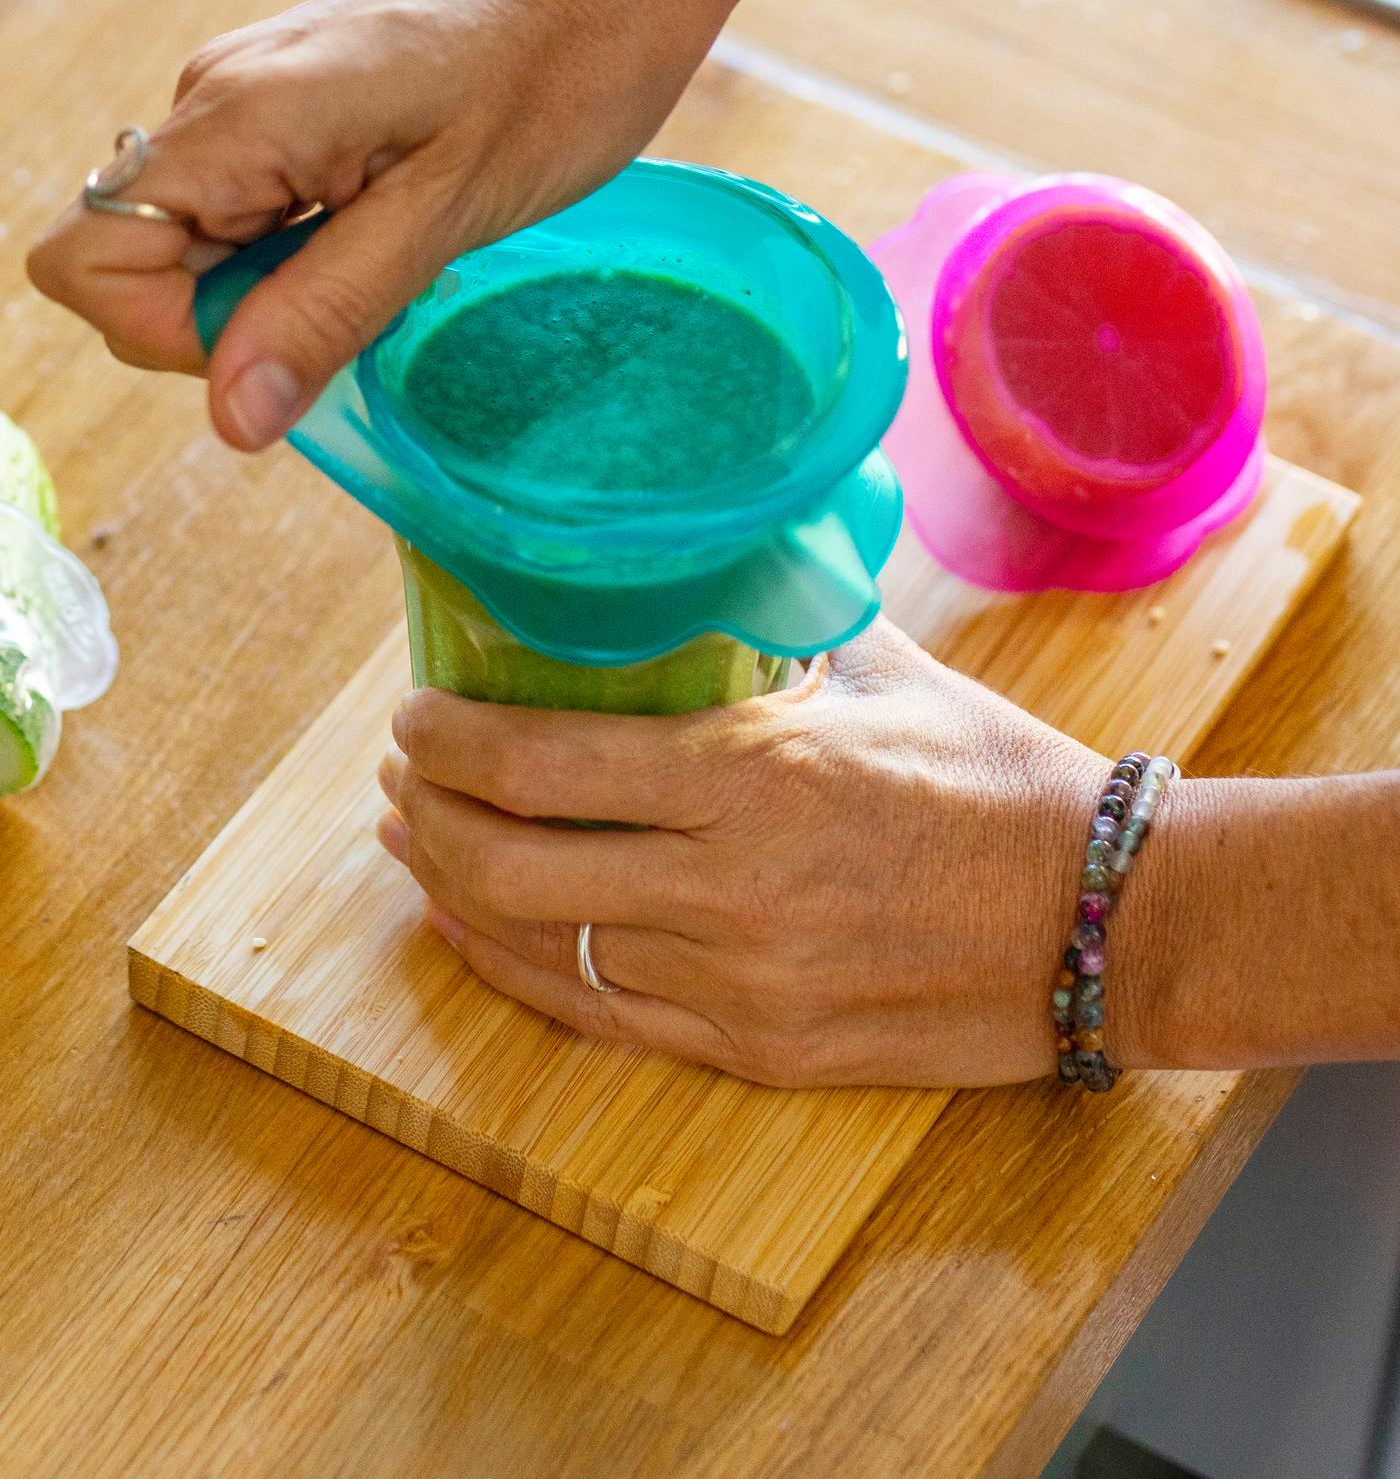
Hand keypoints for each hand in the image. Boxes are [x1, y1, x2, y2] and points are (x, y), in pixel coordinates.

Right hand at [28, 0, 725, 449]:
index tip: (296, 333)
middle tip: (371, 286)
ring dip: (282, 285)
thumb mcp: (450, 210)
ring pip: (199, 244)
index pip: (88, 261)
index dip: (172, 334)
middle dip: (238, 315)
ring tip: (398, 245)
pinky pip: (252, 212)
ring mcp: (251, 98)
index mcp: (238, 115)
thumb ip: (328, 309)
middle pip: (136, 261)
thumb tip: (232, 419)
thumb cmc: (561, 69)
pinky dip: (307, 249)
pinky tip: (395, 224)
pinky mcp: (292, 106)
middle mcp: (217, 100)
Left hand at [375, 615, 1109, 1088]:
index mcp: (760, 776)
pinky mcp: (760, 1051)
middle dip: (427, 818)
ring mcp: (741, 985)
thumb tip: (704, 561)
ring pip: (541, 950)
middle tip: (401, 778)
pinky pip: (600, 1017)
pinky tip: (486, 933)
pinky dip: (520, 971)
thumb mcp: (886, 672)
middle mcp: (731, 890)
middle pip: (512, 867)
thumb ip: (779, 620)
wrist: (1105, 920)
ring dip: (457, 894)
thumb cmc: (998, 779)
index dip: (447, 742)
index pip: (542, 765)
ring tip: (422, 846)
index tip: (412, 715)